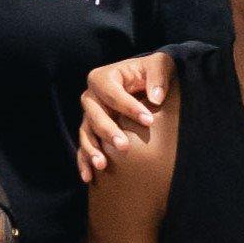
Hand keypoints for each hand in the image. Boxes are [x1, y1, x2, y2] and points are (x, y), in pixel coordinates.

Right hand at [74, 50, 171, 181]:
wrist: (143, 81)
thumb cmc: (152, 73)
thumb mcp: (160, 66)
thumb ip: (159, 77)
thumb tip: (155, 98)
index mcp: (105, 78)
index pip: (113, 94)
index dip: (129, 107)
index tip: (148, 121)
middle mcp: (92, 96)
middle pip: (95, 114)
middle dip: (108, 131)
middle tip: (124, 147)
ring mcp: (89, 115)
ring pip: (86, 132)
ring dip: (92, 149)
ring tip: (102, 165)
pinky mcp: (91, 130)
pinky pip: (83, 146)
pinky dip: (84, 161)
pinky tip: (89, 177)